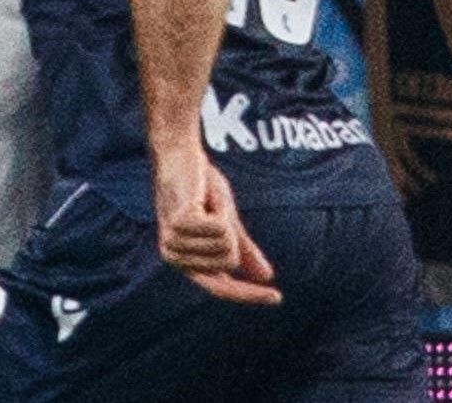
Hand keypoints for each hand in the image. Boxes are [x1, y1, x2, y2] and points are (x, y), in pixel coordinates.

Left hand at [154, 147, 280, 305]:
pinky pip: (221, 229)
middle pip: (230, 261)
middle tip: (213, 209)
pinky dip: (221, 209)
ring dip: (225, 218)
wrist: (179, 154)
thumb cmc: (200, 187)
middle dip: (232, 233)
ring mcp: (174, 241)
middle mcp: (174, 257)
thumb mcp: (225, 222)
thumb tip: (266, 277)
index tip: (278, 297)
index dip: (249, 294)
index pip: (221, 289)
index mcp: (185, 262)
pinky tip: (203, 197)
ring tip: (206, 202)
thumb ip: (241, 249)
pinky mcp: (179, 224)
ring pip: (226, 246)